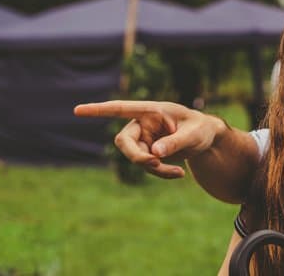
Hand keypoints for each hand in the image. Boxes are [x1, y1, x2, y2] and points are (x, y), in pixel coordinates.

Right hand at [74, 100, 225, 178]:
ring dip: (154, 168)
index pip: (122, 108)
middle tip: (154, 163)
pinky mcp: (147, 152)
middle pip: (124, 141)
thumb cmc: (201, 129)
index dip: (99, 110)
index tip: (77, 110)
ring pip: (136, 158)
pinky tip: (178, 174)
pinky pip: (146, 166)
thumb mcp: (194, 134)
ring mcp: (143, 139)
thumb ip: (175, 142)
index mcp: (151, 110)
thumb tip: (154, 153)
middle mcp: (143, 123)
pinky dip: (160, 172)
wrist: (205, 139)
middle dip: (136, 156)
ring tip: (178, 173)